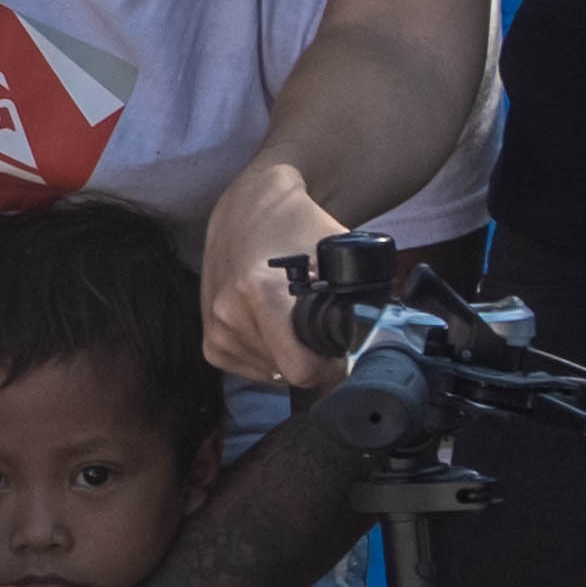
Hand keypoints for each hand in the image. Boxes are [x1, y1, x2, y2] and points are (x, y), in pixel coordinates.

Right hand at [199, 162, 346, 389]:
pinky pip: (253, 371)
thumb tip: (375, 339)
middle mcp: (229, 315)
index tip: (340, 352)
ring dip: (289, 357)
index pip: (300, 368)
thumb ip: (357, 295)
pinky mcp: (210, 342)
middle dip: (312, 359)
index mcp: (260, 291)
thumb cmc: (296, 226)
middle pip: (289, 373)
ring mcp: (216, 330)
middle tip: (318, 327)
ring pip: (272, 375)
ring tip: (291, 321)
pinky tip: (272, 327)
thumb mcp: (337, 251)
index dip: (330, 368)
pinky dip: (269, 357)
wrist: (245, 211)